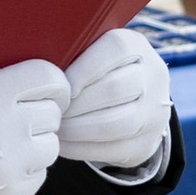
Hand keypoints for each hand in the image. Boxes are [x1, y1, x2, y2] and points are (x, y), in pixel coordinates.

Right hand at [0, 60, 69, 194]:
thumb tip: (33, 79)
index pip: (50, 79)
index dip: (52, 83)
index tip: (46, 89)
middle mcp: (6, 127)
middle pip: (53, 113)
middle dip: (39, 113)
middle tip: (17, 117)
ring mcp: (11, 163)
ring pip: (51, 145)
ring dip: (36, 142)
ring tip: (9, 142)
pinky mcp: (10, 192)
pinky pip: (39, 174)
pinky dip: (27, 169)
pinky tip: (2, 163)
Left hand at [56, 29, 173, 175]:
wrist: (133, 100)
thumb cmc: (95, 70)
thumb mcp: (91, 51)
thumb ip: (73, 51)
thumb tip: (40, 65)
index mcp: (136, 45)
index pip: (115, 51)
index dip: (83, 69)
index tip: (58, 85)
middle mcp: (153, 77)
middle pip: (114, 90)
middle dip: (76, 104)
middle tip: (50, 111)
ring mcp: (155, 112)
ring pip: (115, 124)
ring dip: (77, 129)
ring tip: (54, 127)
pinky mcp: (147, 143)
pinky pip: (113, 149)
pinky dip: (82, 148)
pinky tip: (62, 143)